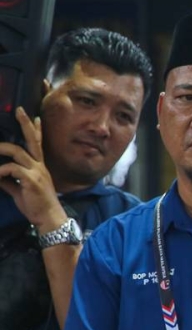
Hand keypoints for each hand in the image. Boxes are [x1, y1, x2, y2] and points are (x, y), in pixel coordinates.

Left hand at [0, 107, 66, 231]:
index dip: (35, 130)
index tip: (34, 116)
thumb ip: (9, 180)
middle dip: (25, 125)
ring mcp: (36, 171)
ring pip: (17, 151)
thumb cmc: (36, 205)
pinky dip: (0, 171)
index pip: (38, 144)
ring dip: (1, 148)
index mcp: (39, 166)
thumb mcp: (21, 190)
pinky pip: (11, 168)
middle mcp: (39, 165)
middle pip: (32, 140)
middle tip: (19, 111)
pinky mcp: (31, 179)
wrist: (48, 218)